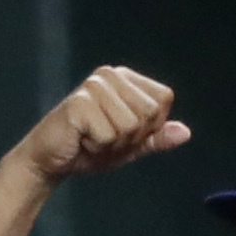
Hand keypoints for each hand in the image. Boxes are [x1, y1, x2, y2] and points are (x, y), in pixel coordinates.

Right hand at [15, 65, 188, 186]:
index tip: (123, 133)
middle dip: (131, 137)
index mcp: (126, 78)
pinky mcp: (79, 103)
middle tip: (104, 138)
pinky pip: (108, 135)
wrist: (49, 161)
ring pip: (129, 126)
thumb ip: (156, 138)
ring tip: (91, 139)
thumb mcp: (130, 147)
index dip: (150, 126)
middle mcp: (110, 74)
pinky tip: (80, 140)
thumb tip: (185, 132)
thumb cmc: (88, 150)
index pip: (163, 100)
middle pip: (149, 113)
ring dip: (112, 144)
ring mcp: (94, 86)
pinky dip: (96, 147)